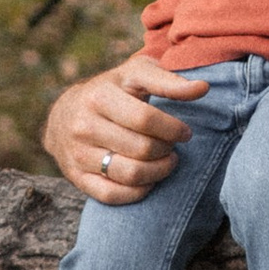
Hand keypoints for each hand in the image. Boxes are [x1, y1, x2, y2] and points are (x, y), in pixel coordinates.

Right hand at [43, 51, 205, 203]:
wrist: (65, 114)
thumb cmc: (113, 90)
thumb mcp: (136, 75)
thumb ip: (169, 80)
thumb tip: (203, 88)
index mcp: (100, 96)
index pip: (145, 119)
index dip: (173, 129)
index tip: (185, 133)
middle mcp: (84, 125)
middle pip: (141, 149)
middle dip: (167, 150)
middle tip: (173, 147)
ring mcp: (78, 153)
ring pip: (130, 175)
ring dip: (158, 173)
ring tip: (166, 162)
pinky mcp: (76, 177)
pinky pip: (112, 195)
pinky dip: (138, 192)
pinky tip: (148, 180)